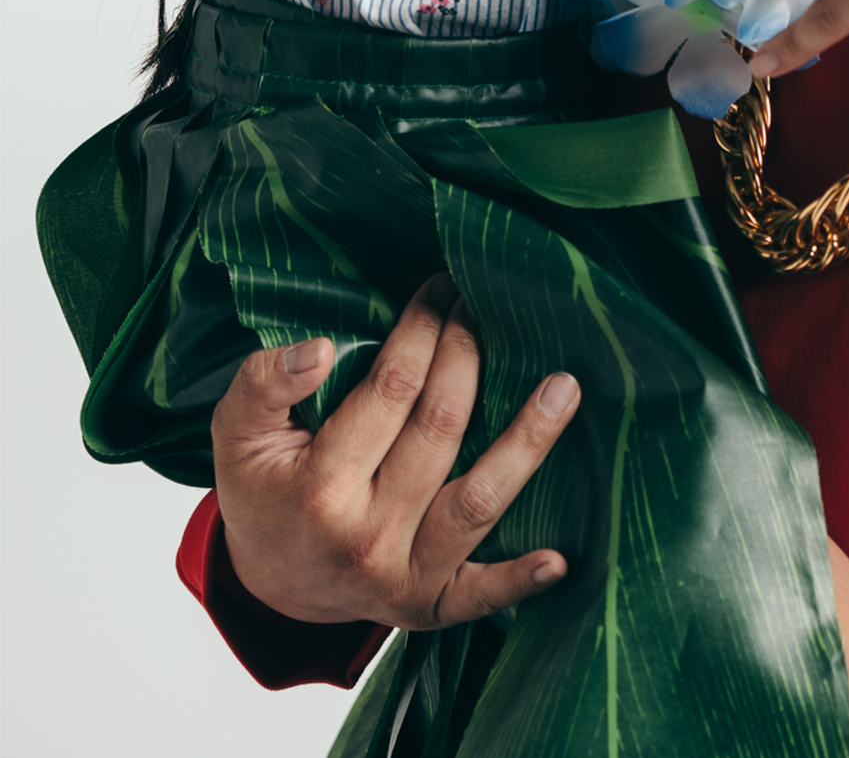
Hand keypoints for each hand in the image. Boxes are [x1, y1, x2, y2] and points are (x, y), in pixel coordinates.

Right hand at [213, 275, 579, 629]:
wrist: (268, 585)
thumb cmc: (262, 490)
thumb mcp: (236, 432)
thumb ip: (265, 383)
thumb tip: (323, 349)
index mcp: (319, 487)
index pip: (389, 390)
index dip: (422, 330)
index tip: (440, 290)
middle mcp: (367, 535)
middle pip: (439, 429)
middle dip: (468, 355)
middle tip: (484, 307)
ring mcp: (403, 577)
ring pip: (477, 503)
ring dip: (528, 443)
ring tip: (565, 388)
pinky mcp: (430, 607)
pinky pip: (481, 596)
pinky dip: (520, 579)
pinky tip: (560, 559)